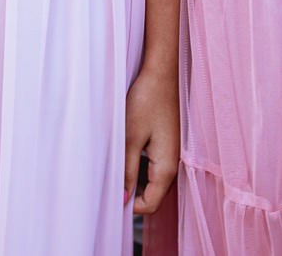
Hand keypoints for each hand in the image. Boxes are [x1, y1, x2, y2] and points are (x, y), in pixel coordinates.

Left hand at [123, 65, 179, 216]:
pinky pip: (153, 166)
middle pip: (152, 195)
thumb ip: (126, 170)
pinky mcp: (167, 144)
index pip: (150, 204)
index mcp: (167, 167)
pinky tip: (125, 155)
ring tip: (113, 168)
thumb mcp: (130, 137)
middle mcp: (173, 164)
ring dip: (134, 180)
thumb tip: (122, 199)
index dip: (129, 207)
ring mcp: (171, 154)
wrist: (162, 74)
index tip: (109, 198)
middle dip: (131, 195)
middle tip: (108, 183)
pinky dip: (139, 167)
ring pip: (152, 181)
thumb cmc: (146, 101)